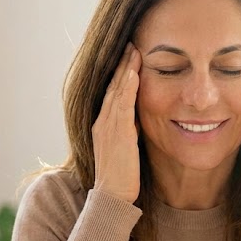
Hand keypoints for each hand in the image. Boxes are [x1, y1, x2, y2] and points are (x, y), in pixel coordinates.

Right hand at [92, 43, 141, 202]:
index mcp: (103, 124)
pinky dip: (127, 88)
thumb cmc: (121, 176)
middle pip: (113, 86)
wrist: (112, 196)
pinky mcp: (117, 134)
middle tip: (130, 43)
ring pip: (116, 92)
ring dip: (125, 69)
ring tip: (133, 50)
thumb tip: (139, 119)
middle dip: (122, 64)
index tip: (129, 55)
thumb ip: (129, 131)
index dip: (120, 73)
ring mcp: (108, 127)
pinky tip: (133, 74)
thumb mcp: (125, 148)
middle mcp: (102, 122)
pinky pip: (122, 106)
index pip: (113, 92)